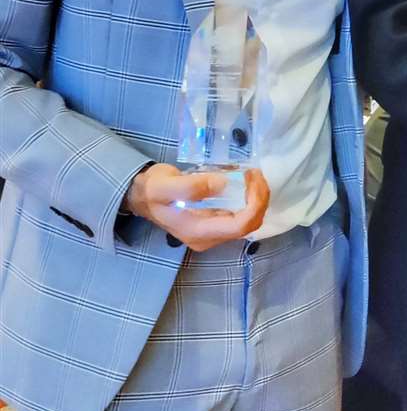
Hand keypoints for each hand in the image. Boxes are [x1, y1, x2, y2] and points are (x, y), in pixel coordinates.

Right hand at [124, 163, 269, 251]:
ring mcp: (213, 232)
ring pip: (248, 219)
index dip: (255, 203)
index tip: (253, 178)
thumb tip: (224, 184)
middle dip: (259, 198)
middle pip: (249, 224)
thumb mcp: (166, 185)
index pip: (240, 226)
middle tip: (254, 173)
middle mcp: (209, 237)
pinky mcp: (215, 223)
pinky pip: (240, 213)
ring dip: (255, 197)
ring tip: (251, 174)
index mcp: (198, 232)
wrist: (142, 196)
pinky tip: (243, 180)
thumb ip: (193, 186)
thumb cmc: (152, 190)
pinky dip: (248, 197)